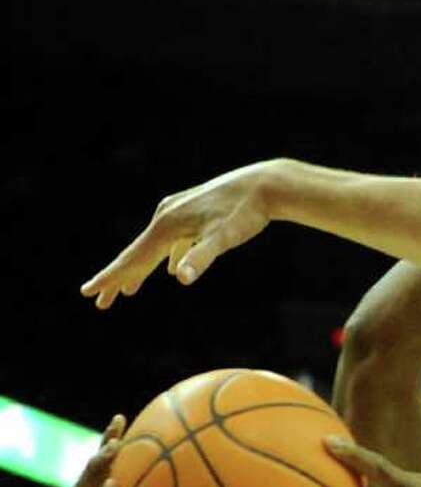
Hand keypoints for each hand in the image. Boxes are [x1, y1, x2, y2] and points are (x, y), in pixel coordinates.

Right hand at [80, 159, 284, 308]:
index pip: (133, 258)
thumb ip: (200, 258)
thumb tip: (181, 278)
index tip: (88, 294)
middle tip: (100, 302)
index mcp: (167, 226)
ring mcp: (179, 213)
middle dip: (119, 279)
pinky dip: (167, 258)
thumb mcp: (223, 239)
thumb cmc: (246, 213)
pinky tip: (172, 270)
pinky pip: (174, 241)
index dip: (111, 278)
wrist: (265, 184)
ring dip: (142, 270)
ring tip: (129, 290)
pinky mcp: (194, 214)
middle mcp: (166, 216)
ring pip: (155, 248)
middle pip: (137, 254)